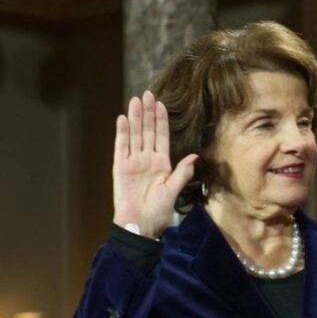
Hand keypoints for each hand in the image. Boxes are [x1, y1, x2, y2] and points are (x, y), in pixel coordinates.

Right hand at [112, 90, 197, 238]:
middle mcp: (147, 159)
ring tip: (136, 100)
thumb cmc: (158, 211)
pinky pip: (121, 147)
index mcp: (162, 163)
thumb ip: (182, 172)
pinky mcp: (120, 167)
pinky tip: (123, 119)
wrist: (140, 224)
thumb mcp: (174, 191)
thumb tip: (195, 156)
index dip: (161, 120)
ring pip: (135, 135)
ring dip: (135, 117)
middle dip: (148, 112)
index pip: (162, 136)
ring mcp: (133, 162)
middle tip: (147, 93)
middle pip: (147, 131)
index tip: (161, 103)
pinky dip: (122, 133)